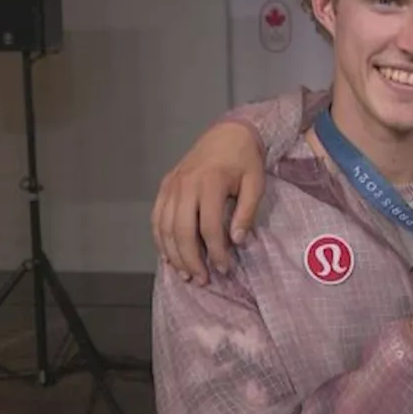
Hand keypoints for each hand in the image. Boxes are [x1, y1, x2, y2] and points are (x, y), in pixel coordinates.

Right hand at [152, 121, 265, 283]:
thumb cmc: (244, 159)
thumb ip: (247, 212)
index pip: (209, 227)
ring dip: (174, 255)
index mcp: (209, 183)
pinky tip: (169, 256)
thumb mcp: (255, 183)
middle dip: (192, 260)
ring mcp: (171, 185)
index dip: (217, 252)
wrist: (228, 133)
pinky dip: (160, 240)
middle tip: (203, 280)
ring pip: (165, 228)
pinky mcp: (165, 186)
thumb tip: (238, 242)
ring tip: (187, 275)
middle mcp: (185, 185)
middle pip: (182, 231)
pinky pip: (157, 218)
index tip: (226, 269)